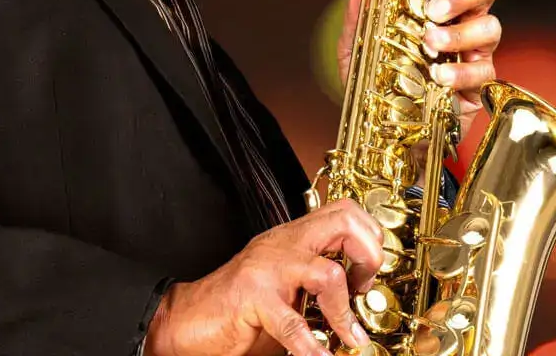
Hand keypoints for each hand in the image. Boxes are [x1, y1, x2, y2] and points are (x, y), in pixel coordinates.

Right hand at [143, 200, 383, 355]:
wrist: (186, 319)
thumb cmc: (236, 308)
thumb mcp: (285, 289)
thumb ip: (316, 289)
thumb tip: (360, 306)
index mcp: (292, 239)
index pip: (344, 213)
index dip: (368, 238)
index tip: (368, 275)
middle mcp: (282, 246)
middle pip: (343, 221)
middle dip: (369, 254)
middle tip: (365, 289)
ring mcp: (267, 270)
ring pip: (327, 272)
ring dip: (345, 311)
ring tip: (350, 336)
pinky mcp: (252, 299)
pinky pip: (293, 323)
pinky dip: (313, 347)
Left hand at [336, 0, 502, 133]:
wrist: (388, 130)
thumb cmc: (378, 82)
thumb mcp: (359, 46)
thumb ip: (359, 13)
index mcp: (439, 4)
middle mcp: (463, 21)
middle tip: (434, 10)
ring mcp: (475, 52)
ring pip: (492, 26)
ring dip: (461, 32)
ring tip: (431, 43)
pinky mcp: (478, 84)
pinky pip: (483, 71)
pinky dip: (461, 71)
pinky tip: (438, 76)